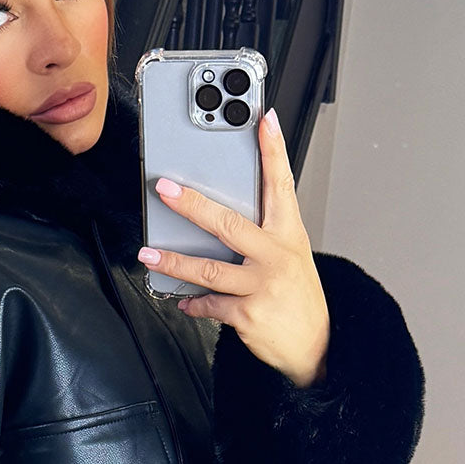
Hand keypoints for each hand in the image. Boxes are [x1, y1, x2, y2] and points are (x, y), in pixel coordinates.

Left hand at [137, 108, 330, 387]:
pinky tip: (184, 299)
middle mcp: (275, 256)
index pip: (281, 184)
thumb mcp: (291, 253)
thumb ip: (263, 230)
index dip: (273, 150)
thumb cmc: (296, 293)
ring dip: (173, 262)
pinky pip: (209, 303)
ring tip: (149, 254)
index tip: (264, 120)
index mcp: (288, 233)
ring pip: (208, 269)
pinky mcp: (247, 314)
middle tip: (166, 190)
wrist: (315, 343)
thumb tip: (219, 213)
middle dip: (193, 205)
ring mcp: (261, 285)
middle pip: (228, 224)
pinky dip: (192, 302)